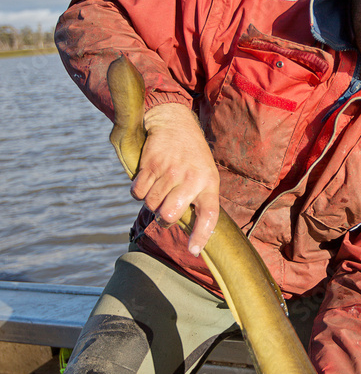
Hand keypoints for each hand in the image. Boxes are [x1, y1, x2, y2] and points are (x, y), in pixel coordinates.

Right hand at [130, 102, 219, 254]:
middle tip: (164, 212)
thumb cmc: (192, 156)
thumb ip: (200, 199)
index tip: (193, 250)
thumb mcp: (206, 174)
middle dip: (163, 219)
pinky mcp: (151, 165)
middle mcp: (191, 179)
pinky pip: (138, 193)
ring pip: (151, 205)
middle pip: (169, 215)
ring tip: (159, 190)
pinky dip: (138, 192)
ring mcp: (170, 172)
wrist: (174, 123)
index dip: (201, 236)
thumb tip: (191, 231)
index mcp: (209, 184)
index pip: (209, 216)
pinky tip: (147, 182)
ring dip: (151, 203)